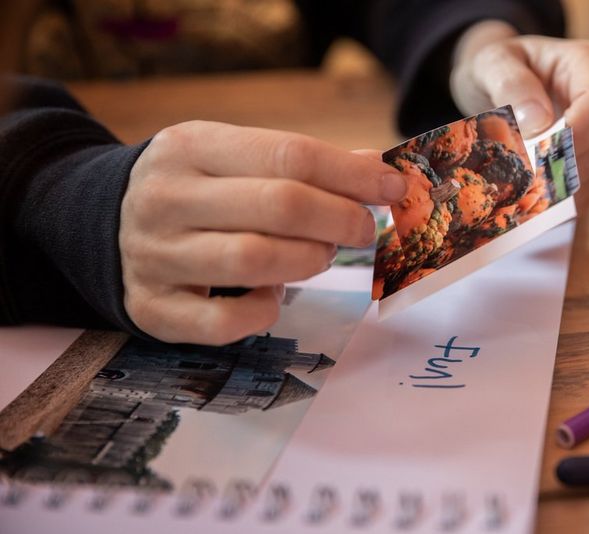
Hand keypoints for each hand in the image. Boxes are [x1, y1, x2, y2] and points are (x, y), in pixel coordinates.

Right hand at [121, 121, 405, 344]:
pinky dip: (264, 311)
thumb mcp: (232, 156)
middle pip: (280, 207)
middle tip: (363, 229)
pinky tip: (270, 295)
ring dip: (308, 261)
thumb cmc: (194, 189)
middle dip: (340, 219)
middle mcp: (166, 198)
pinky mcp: (152, 309)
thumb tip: (379, 170)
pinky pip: (225, 323)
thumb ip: (300, 163)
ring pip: (255, 262)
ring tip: (319, 255)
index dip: (352, 175)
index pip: (289, 155)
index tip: (393, 187)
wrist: (102, 223)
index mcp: (192, 146)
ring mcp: (154, 256)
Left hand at [450, 21, 588, 210]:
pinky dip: (568, 198)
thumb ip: (512, 84)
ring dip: (562, 186)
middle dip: (559, 166)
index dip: (574, 139)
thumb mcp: (492, 64)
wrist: (502, 79)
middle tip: (516, 179)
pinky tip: (539, 197)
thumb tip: (539, 122)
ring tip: (522, 187)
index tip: (536, 159)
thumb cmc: (500, 67)